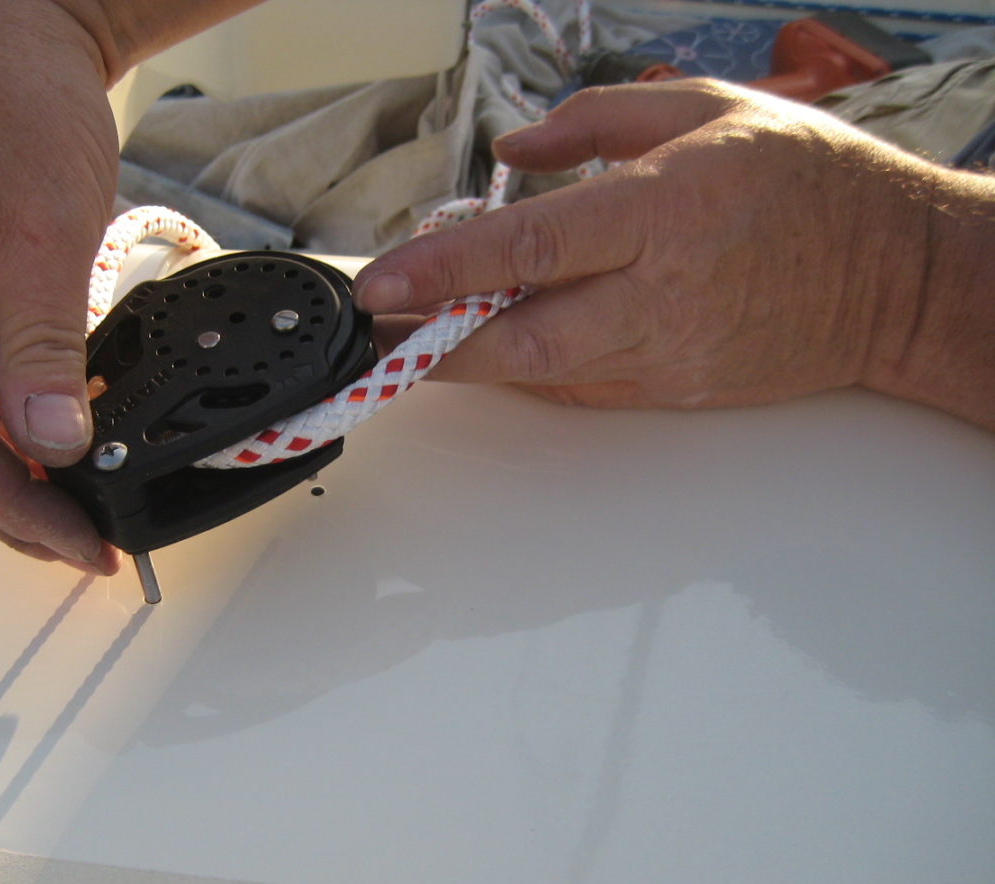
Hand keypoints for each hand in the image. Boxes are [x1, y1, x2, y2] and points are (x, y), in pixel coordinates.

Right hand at [0, 0, 121, 572]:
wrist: (11, 32)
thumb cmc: (9, 102)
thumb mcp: (37, 226)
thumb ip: (40, 342)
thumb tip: (48, 444)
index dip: (12, 509)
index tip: (79, 546)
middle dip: (16, 511)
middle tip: (88, 549)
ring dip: (19, 480)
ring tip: (82, 515)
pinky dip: (24, 431)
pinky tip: (68, 448)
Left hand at [354, 80, 992, 422]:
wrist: (893, 275)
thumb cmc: (804, 181)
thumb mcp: (706, 109)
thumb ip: (596, 121)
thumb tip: (513, 151)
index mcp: (663, 209)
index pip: (531, 246)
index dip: (445, 270)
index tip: (382, 284)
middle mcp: (660, 293)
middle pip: (522, 337)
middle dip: (433, 344)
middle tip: (374, 336)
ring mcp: (667, 352)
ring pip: (543, 373)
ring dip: (468, 363)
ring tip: (413, 339)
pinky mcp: (674, 390)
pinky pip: (580, 388)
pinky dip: (526, 373)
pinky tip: (490, 351)